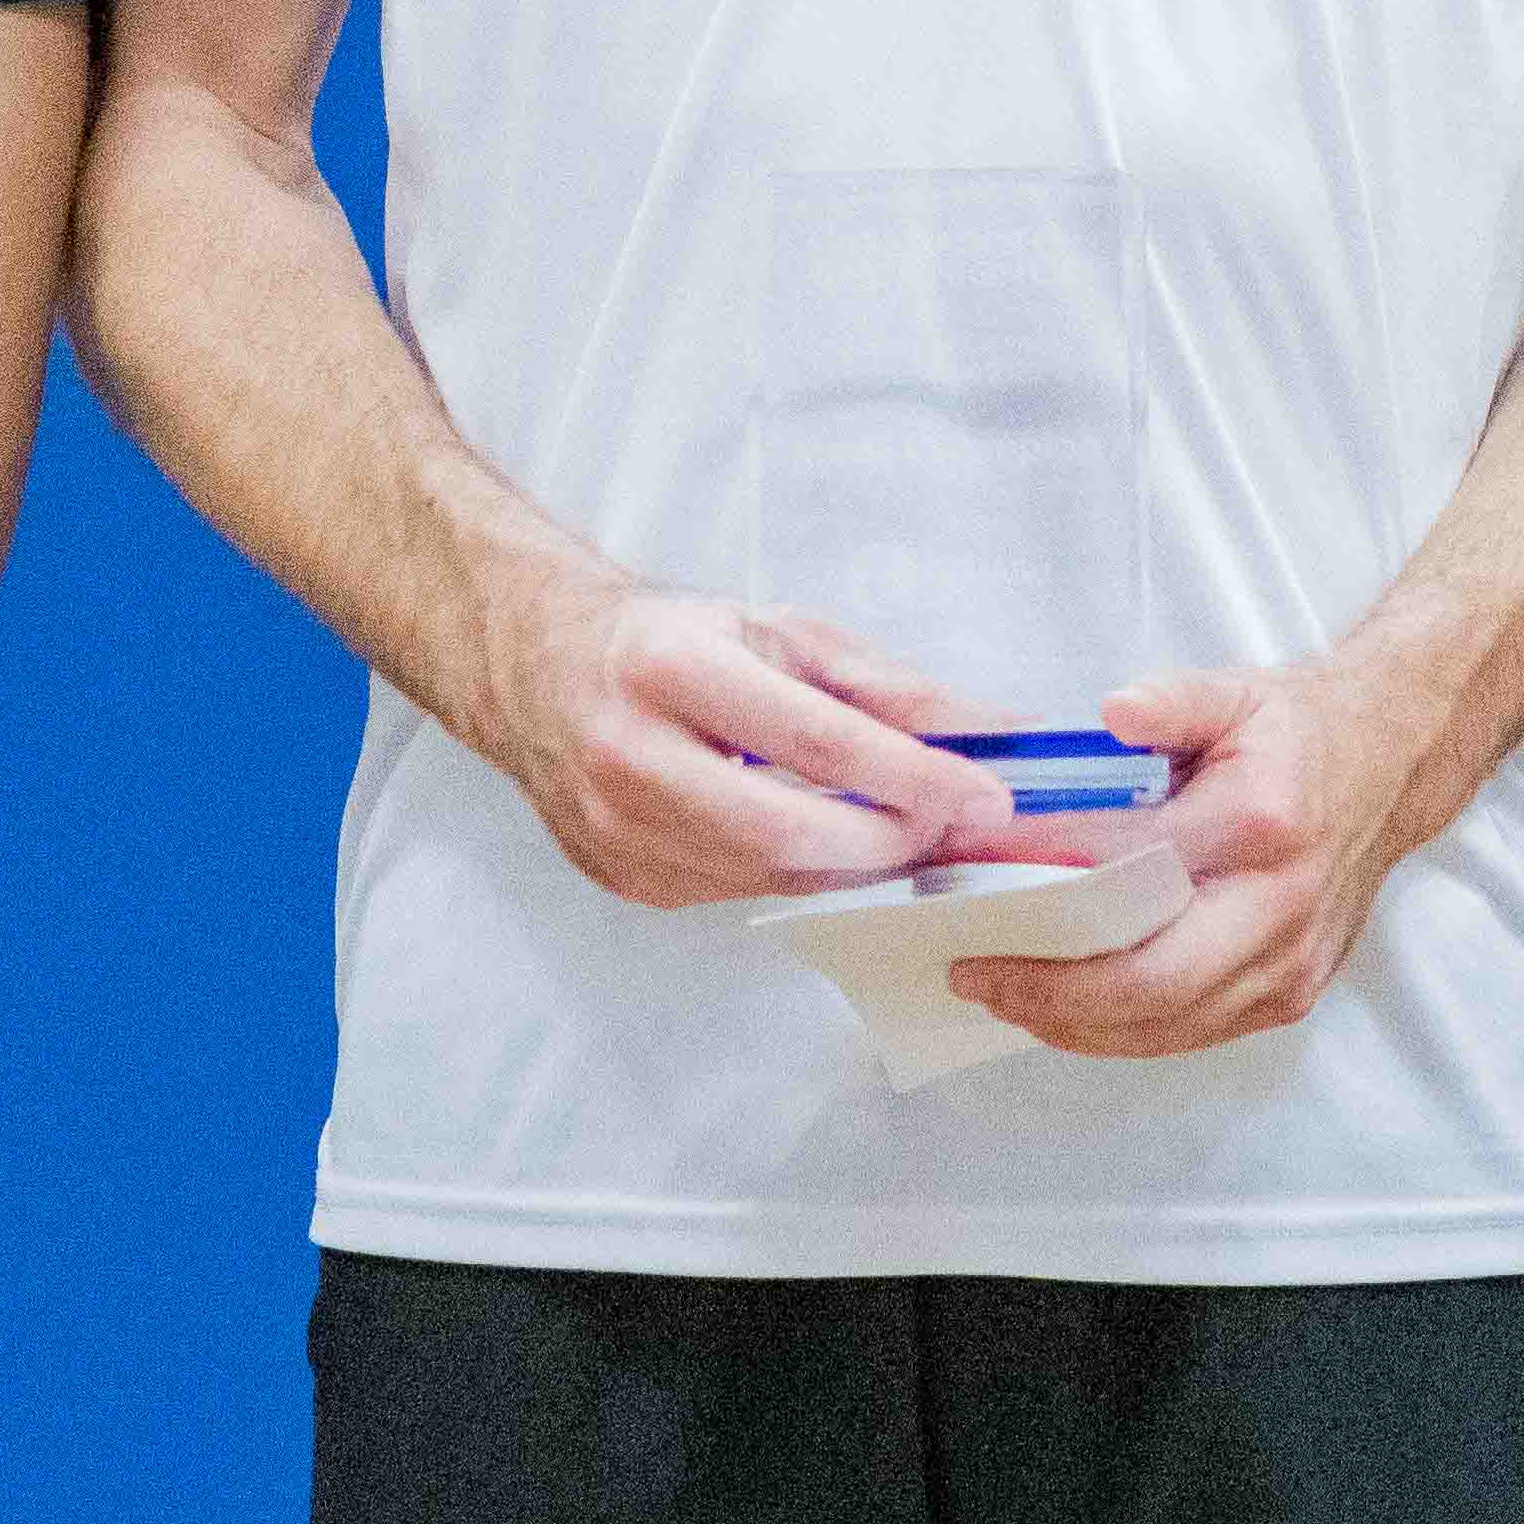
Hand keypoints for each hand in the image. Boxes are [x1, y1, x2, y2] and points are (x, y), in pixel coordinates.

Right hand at [466, 559, 1037, 906]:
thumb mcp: (778, 632)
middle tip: (954, 824)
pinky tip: (822, 837)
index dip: (915, 776)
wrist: (534, 671)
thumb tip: (990, 732)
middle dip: (894, 838)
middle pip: (794, 832)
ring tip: (904, 826)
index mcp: (670, 669)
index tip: (985, 792)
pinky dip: (798, 870)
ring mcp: (618, 833)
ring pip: (774, 875)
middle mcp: (630, 757)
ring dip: (857, 860)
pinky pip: (740, 891)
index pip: (818, 742)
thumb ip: (887, 685)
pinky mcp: (624, 881)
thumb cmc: (664, 641)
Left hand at [948, 650, 1458, 1061]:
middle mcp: (1281, 907)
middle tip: (976, 977)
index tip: (974, 907)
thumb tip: (1114, 714)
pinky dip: (1121, 1030)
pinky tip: (1068, 1007)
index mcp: (1261, 824)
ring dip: (1075, 1025)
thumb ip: (1170, 699)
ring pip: (1166, 1028)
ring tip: (1005, 995)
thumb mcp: (1234, 691)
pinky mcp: (1291, 996)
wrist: (1391, 768)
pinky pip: (1189, 1034)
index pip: (1133, 883)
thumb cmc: (1297, 734)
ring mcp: (1291, 964)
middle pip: (1151, 986)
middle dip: (1050, 996)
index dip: (1045, 904)